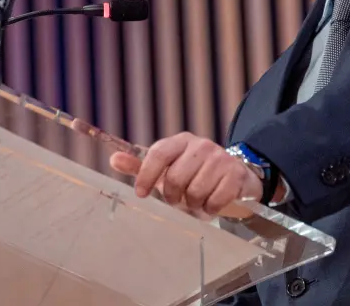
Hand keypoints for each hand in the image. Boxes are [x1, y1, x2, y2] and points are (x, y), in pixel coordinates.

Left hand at [109, 132, 262, 217]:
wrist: (235, 175)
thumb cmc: (195, 173)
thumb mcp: (168, 168)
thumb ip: (142, 166)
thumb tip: (114, 160)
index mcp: (181, 141)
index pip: (158, 154)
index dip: (146, 176)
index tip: (141, 194)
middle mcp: (201, 146)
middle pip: (175, 178)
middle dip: (173, 196)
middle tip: (177, 200)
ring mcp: (220, 159)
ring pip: (195, 192)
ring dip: (193, 205)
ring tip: (196, 202)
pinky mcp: (235, 174)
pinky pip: (215, 200)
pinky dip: (210, 209)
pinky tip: (211, 204)